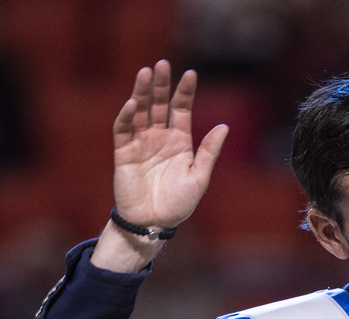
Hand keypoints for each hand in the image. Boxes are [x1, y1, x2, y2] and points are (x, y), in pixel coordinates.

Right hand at [112, 59, 227, 229]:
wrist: (153, 223)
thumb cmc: (178, 204)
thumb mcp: (199, 177)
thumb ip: (209, 152)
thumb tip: (224, 126)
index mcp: (180, 141)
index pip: (181, 109)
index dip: (185, 92)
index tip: (191, 73)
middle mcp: (159, 138)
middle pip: (160, 105)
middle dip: (161, 85)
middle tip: (162, 64)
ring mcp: (141, 143)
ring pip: (141, 112)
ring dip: (142, 93)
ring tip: (146, 73)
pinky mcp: (124, 152)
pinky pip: (124, 130)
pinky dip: (127, 117)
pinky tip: (133, 104)